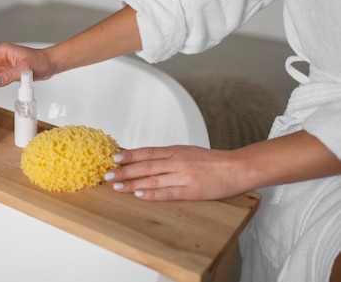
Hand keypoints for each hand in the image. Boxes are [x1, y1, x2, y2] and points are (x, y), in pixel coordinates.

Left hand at [104, 145, 245, 200]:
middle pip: (145, 165)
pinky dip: (152, 193)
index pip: (146, 152)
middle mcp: (176, 161)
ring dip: (132, 183)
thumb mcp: (188, 152)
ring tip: (117, 187)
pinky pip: (168, 192)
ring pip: (152, 179)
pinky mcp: (191, 191)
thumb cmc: (213, 161)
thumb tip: (146, 159)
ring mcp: (183, 176)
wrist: (237, 167)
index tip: (113, 158)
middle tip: (107, 175)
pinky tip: (139, 194)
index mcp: (175, 151)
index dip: (128, 155)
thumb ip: (168, 156)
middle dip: (124, 171)